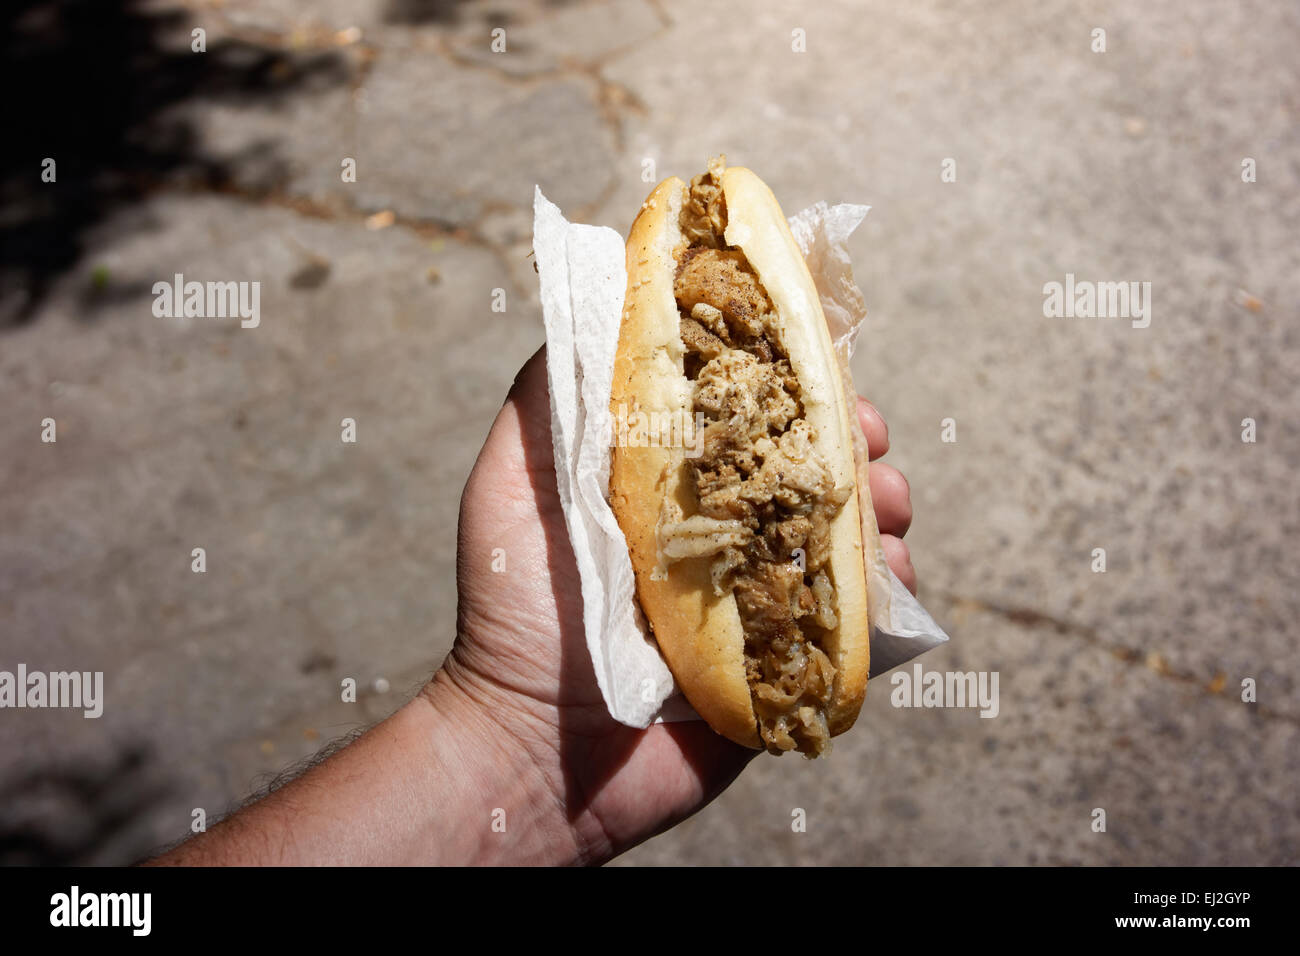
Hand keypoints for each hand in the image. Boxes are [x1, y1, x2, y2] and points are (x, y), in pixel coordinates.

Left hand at [435, 346, 916, 864]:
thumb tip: (609, 303)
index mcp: (672, 485)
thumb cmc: (515, 610)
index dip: (789, 380)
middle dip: (850, 439)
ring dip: (881, 508)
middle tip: (866, 438)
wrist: (535, 748)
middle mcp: (723, 532)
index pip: (747, 413)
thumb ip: (552, 398)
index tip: (818, 357)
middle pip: (808, 466)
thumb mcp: (512, 482)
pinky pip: (860, 622)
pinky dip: (889, 596)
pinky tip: (889, 579)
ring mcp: (760, 598)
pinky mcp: (787, 662)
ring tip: (886, 509)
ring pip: (848, 535)